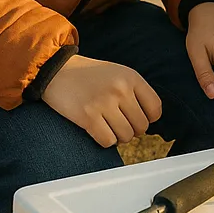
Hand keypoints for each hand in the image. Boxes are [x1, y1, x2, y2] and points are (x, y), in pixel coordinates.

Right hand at [41, 55, 162, 147]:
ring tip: (110, 126)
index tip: (137, 118)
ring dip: (119, 137)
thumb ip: (136, 91)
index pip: (155, 108)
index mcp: (131, 77)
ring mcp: (104, 103)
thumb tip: (150, 119)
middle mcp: (120, 89)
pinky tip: (99, 130)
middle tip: (121, 124)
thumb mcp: (118, 73)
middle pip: (141, 126)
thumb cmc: (90, 75)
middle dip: (132, 130)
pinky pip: (108, 141)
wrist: (58, 71)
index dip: (148, 119)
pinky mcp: (87, 117)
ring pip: (126, 136)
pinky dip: (105, 140)